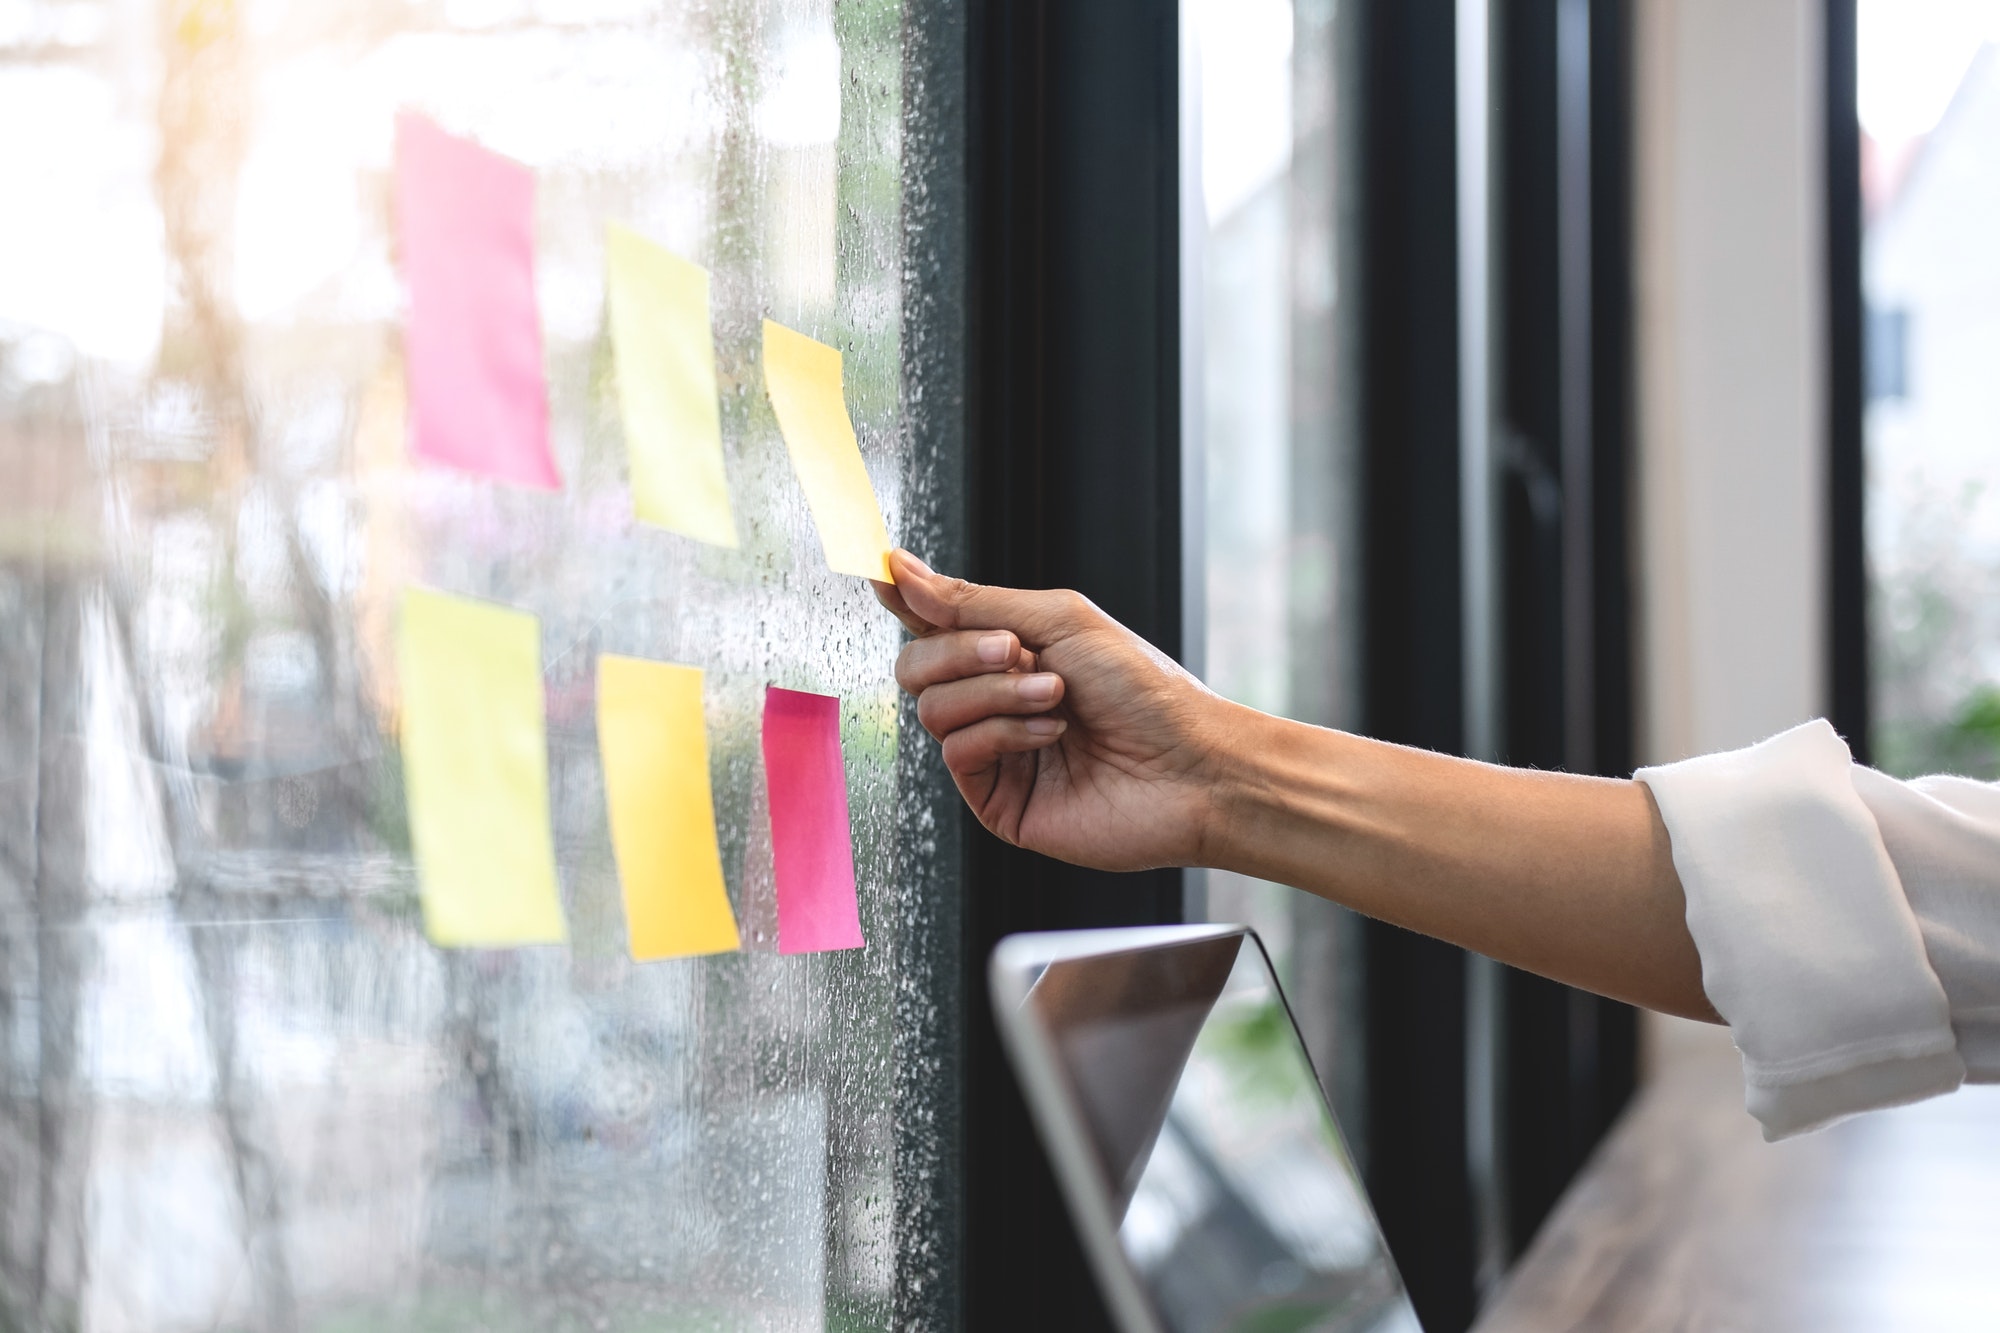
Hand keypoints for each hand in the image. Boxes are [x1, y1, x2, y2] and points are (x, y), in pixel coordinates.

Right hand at [874, 550, 1231, 871]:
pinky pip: (957, 753)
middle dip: (960, 652)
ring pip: (933, 709)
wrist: (1192, 764)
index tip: (880, 571)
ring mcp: (995, 753)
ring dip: (995, 693)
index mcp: (1011, 652)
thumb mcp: (1058, 620)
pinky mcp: (997, 801)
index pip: (934, 621)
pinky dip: (1003, 732)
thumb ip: (972, 601)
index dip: (904, 597)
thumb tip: (899, 571)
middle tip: (1018, 652)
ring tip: (1054, 697)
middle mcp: (995, 701)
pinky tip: (1051, 734)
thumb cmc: (1145, 690)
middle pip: (916, 667)